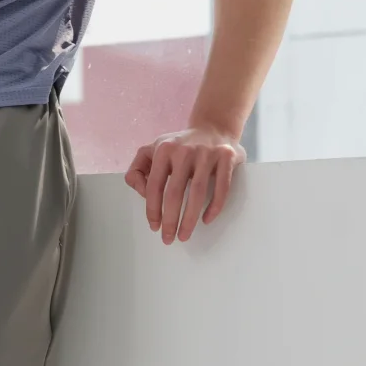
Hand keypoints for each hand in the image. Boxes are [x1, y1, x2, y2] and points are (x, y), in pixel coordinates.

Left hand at [124, 125, 244, 244]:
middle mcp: (185, 150)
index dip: (153, 209)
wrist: (213, 126)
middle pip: (175, 192)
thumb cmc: (179, 146)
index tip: (154, 226)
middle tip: (169, 238)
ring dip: (190, 219)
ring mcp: (207, 153)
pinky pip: (221, 188)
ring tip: (185, 235)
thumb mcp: (153, 149)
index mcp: (164, 149)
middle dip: (170, 220)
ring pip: (198, 193)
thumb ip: (138, 169)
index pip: (155, 185)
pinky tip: (206, 220)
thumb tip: (142, 192)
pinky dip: (214, 207)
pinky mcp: (227, 157)